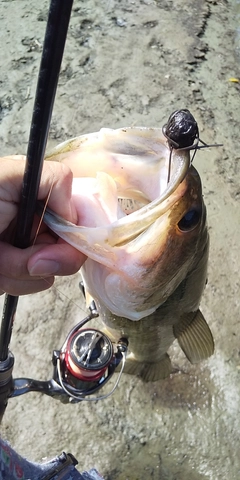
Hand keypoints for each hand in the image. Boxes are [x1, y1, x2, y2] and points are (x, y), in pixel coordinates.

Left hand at [0, 156, 85, 295]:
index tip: (64, 244)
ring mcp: (25, 251)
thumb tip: (74, 212)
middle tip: (22, 255)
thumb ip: (52, 180)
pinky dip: (9, 280)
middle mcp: (37, 224)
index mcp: (40, 199)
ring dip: (19, 270)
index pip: (79, 218)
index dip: (77, 236)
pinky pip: (28, 285)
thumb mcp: (9, 176)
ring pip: (48, 273)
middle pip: (69, 250)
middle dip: (47, 257)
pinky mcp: (12, 272)